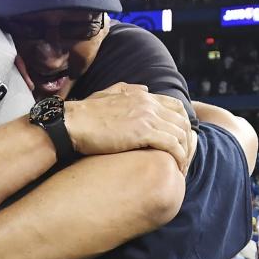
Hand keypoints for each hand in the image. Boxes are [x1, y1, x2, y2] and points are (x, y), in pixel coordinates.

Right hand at [65, 83, 193, 171]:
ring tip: (182, 167)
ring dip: (185, 151)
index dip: (182, 123)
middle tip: (184, 157)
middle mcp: (148, 103)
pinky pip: (172, 145)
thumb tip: (144, 89)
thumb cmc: (83, 114)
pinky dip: (179, 157)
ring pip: (180, 134)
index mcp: (141, 95)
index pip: (176, 105)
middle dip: (187, 140)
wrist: (71, 124)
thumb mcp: (106, 94)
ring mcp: (147, 117)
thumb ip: (126, 90)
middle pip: (182, 120)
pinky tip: (177, 169)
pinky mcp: (143, 133)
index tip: (181, 139)